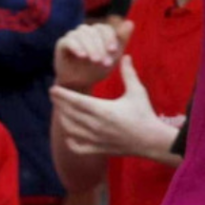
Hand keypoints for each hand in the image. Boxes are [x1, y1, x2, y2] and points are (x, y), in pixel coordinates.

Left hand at [52, 57, 183, 161]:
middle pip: (69, 114)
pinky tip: (70, 133)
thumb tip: (124, 56)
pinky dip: (70, 140)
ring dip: (63, 119)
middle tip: (53, 95)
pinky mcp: (98, 149)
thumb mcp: (137, 91)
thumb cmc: (144, 114)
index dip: (62, 95)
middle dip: (59, 104)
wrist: (151, 140)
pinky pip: (77, 146)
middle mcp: (96, 125)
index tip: (53, 89)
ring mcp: (95, 139)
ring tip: (61, 110)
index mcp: (103, 110)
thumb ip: (128, 73)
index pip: (76, 101)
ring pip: (70, 130)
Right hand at [53, 20, 124, 91]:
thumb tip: (130, 22)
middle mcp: (85, 31)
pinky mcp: (62, 44)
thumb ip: (122, 39)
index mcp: (98, 31)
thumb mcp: (113, 56)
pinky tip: (82, 55)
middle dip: (101, 46)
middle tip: (105, 61)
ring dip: (91, 47)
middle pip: (94, 31)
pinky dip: (76, 47)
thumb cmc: (98, 69)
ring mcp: (72, 36)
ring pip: (82, 35)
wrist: (81, 84)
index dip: (110, 38)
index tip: (113, 51)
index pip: (105, 29)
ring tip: (95, 60)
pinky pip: (68, 40)